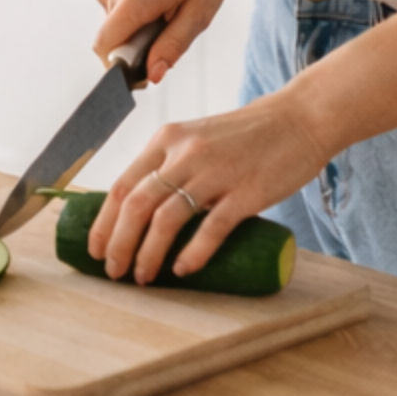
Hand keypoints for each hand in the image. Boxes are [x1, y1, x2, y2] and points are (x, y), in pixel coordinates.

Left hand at [88, 86, 329, 283]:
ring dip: (149, 253)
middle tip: (114, 272)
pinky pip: (211, 228)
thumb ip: (171, 165)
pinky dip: (193, 253)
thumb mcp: (197, 139)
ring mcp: (215, 172)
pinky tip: (183, 270)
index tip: (96, 250)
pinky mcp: (247, 192)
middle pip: (136, 204)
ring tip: (144, 277)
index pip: (122, 185)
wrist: (300, 118)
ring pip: (167, 218)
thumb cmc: (247, 135)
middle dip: (119, 244)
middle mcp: (185, 152)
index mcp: (167, 139)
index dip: (103, 223)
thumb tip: (142, 211)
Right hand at [92, 0, 236, 85]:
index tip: (143, 71)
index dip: (118, 66)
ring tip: (163, 15)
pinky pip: (110, 11)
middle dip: (132, 50)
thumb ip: (174, 44)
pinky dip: (127, 17)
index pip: (106, 44)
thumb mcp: (201, 11)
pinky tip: (151, 4)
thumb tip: (153, 75)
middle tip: (165, 38)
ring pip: (111, 25)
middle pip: (109, 38)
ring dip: (132, 32)